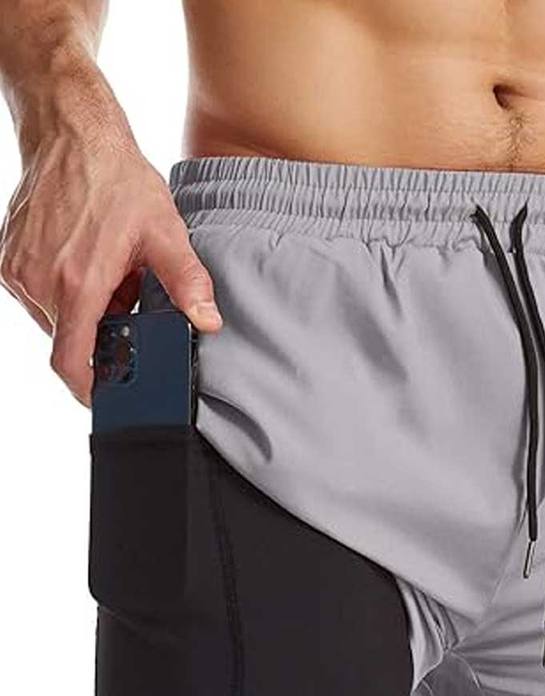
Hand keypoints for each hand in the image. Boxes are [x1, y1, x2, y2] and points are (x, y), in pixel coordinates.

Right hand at [0, 118, 220, 404]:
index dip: (89, 388)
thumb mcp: (165, 233)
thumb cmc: (117, 180)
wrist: (71, 133)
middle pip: (71, 338)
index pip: (70, 361)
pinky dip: (68, 291)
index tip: (106, 397)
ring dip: (86, 309)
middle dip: (103, 332)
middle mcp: (39, 281)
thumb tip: (208, 322)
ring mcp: (18, 269)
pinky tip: (89, 260)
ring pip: (56, 318)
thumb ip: (186, 283)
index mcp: (77, 283)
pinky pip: (41, 295)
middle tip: (129, 299)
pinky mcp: (9, 258)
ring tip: (111, 272)